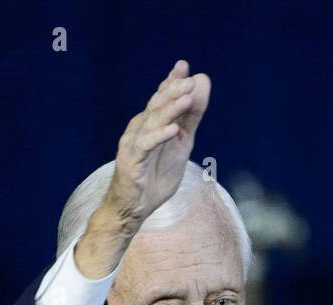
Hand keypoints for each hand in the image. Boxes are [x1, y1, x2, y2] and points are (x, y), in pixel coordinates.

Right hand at [75, 60, 210, 277]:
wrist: (133, 209)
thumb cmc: (154, 176)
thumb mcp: (180, 145)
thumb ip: (190, 119)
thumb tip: (201, 89)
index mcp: (150, 124)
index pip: (161, 99)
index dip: (171, 82)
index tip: (183, 67)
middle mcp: (139, 129)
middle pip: (156, 105)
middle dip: (173, 91)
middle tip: (189, 80)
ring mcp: (133, 144)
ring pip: (151, 121)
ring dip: (170, 109)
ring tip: (186, 98)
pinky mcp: (131, 162)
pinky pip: (145, 145)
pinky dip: (159, 136)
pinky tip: (172, 130)